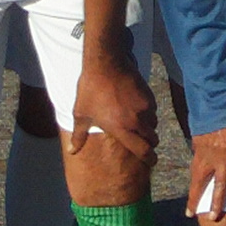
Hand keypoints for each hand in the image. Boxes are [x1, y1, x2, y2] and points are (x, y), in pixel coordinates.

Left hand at [69, 38, 156, 159]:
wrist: (105, 64)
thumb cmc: (91, 90)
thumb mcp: (81, 114)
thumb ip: (79, 136)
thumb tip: (72, 152)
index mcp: (122, 129)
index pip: (143, 151)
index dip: (150, 159)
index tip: (151, 161)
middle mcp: (136, 121)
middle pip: (152, 139)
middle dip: (149, 143)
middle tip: (144, 143)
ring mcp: (145, 108)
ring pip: (154, 124)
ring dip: (148, 127)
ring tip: (138, 124)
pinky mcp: (149, 96)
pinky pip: (153, 110)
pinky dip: (148, 113)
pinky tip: (137, 108)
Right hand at [187, 111, 225, 218]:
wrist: (218, 89)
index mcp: (224, 155)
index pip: (221, 184)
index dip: (217, 202)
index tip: (212, 217)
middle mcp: (209, 153)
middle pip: (199, 181)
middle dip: (194, 198)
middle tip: (188, 214)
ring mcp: (201, 144)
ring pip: (194, 169)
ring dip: (192, 184)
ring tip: (191, 196)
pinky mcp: (197, 134)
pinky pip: (194, 156)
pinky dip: (194, 167)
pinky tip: (196, 169)